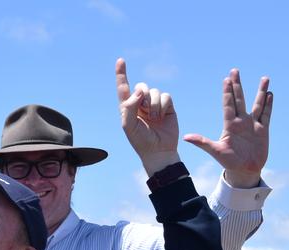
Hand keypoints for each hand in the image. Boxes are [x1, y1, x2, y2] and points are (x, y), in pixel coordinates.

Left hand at [115, 58, 180, 175]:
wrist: (158, 150)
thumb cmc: (140, 140)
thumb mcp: (129, 125)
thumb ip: (129, 107)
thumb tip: (140, 91)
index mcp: (128, 107)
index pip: (123, 88)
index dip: (121, 74)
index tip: (120, 60)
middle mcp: (140, 103)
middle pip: (142, 86)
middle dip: (143, 96)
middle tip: (144, 111)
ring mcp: (154, 104)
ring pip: (155, 91)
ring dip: (153, 104)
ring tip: (153, 117)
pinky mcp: (167, 106)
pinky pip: (166, 96)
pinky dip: (163, 105)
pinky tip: (162, 116)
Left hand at [184, 69, 271, 188]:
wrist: (243, 171)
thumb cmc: (228, 162)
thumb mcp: (215, 151)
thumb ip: (202, 142)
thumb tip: (185, 137)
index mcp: (229, 125)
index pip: (228, 104)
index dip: (227, 92)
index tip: (226, 79)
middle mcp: (241, 122)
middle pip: (240, 99)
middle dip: (237, 85)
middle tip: (235, 70)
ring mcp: (253, 125)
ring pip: (257, 104)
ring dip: (260, 91)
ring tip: (264, 78)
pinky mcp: (263, 130)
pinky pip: (267, 115)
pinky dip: (269, 105)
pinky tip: (270, 94)